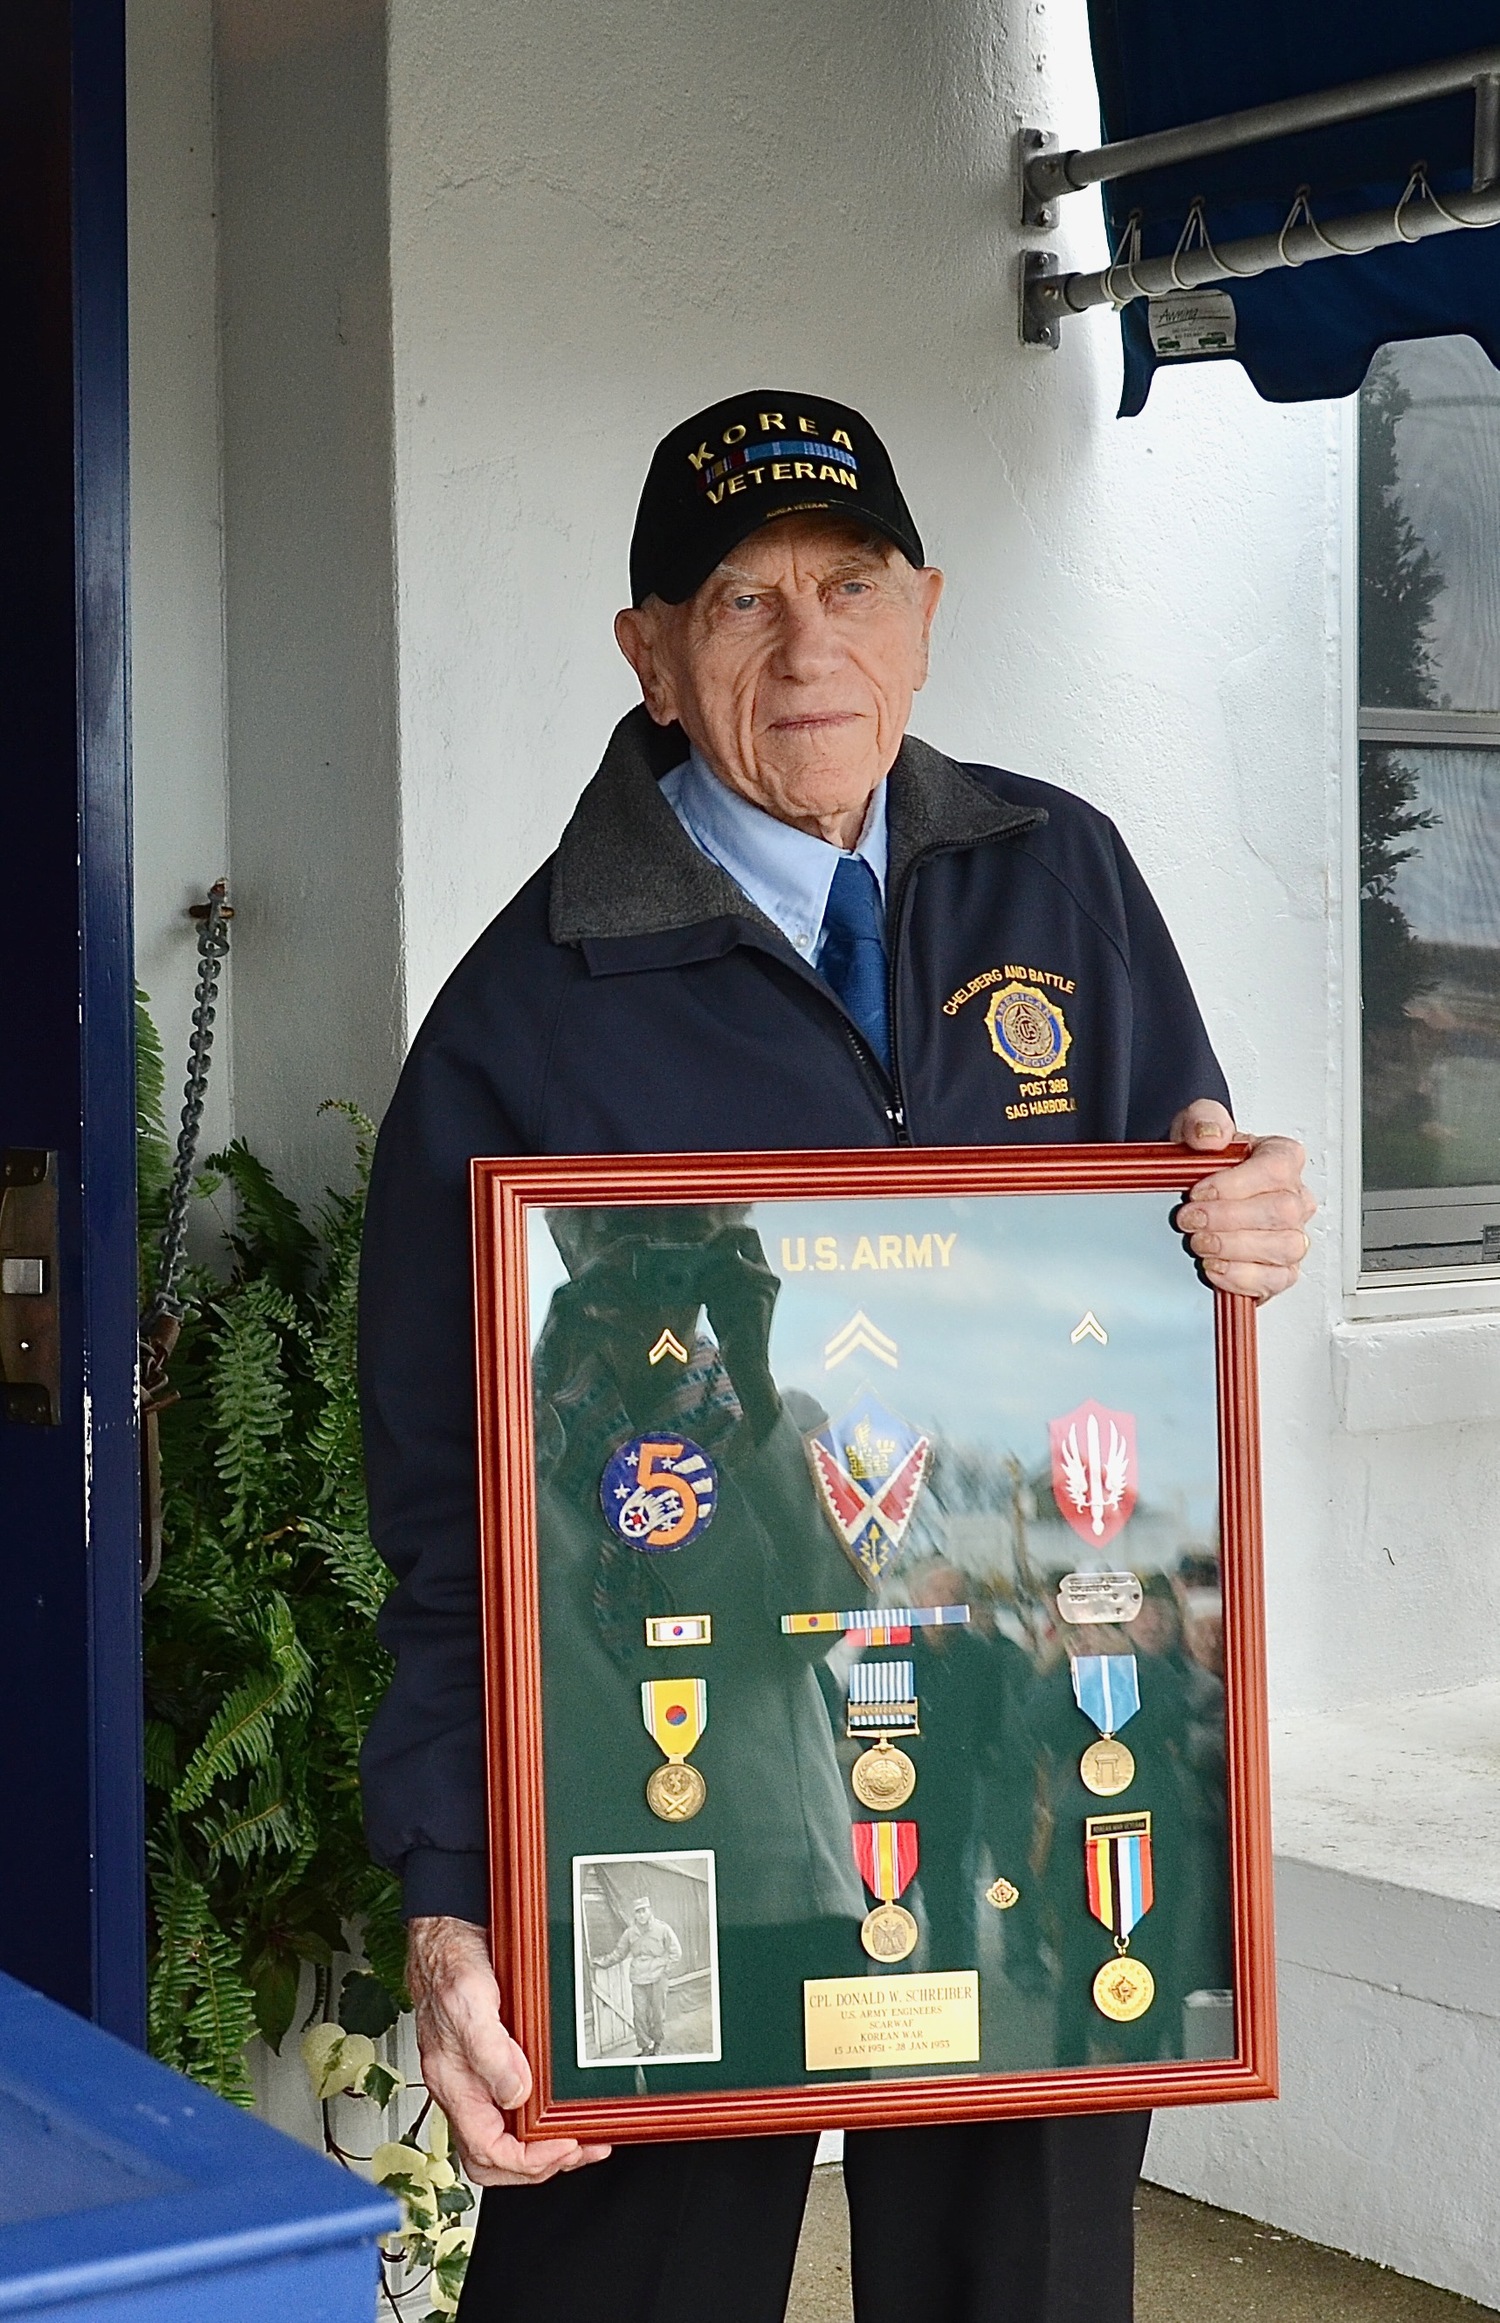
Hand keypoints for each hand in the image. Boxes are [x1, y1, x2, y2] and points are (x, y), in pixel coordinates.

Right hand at [407, 1917, 610, 2186]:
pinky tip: (557, 2109)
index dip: (529, 2161)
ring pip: (502, 2139)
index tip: (565, 2146)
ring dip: (542, 2148)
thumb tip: (515, 2094)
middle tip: (580, 2150)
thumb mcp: (470, 2002)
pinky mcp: (486, 2063)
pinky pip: (508, 2111)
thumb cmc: (449, 1964)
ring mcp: (473, 2079)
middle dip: (539, 2166)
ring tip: (580, 2138)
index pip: (488, 2151)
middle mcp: (462, 2088)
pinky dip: (537, 2121)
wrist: (445, 1934)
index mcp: (454, 2084)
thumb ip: (490, 2050)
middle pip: (493, 2159)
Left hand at [1170, 1099, 1314, 1303]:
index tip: (1198, 1191)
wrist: (1191, 1194)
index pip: (1276, 1169)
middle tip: (1190, 1220)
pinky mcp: (1281, 1270)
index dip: (1235, 1183)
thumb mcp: (1194, 1128)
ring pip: (1283, 1247)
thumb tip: (1210, 1136)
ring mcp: (1291, 1235)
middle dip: (1227, 1219)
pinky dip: (1241, 1276)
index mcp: (1282, 1158)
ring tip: (1199, 1242)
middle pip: (1281, 1211)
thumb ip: (1203, 1121)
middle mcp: (1295, 1198)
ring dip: (1233, 1247)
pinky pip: (1276, 1280)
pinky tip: (1214, 1266)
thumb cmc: (1203, 1163)